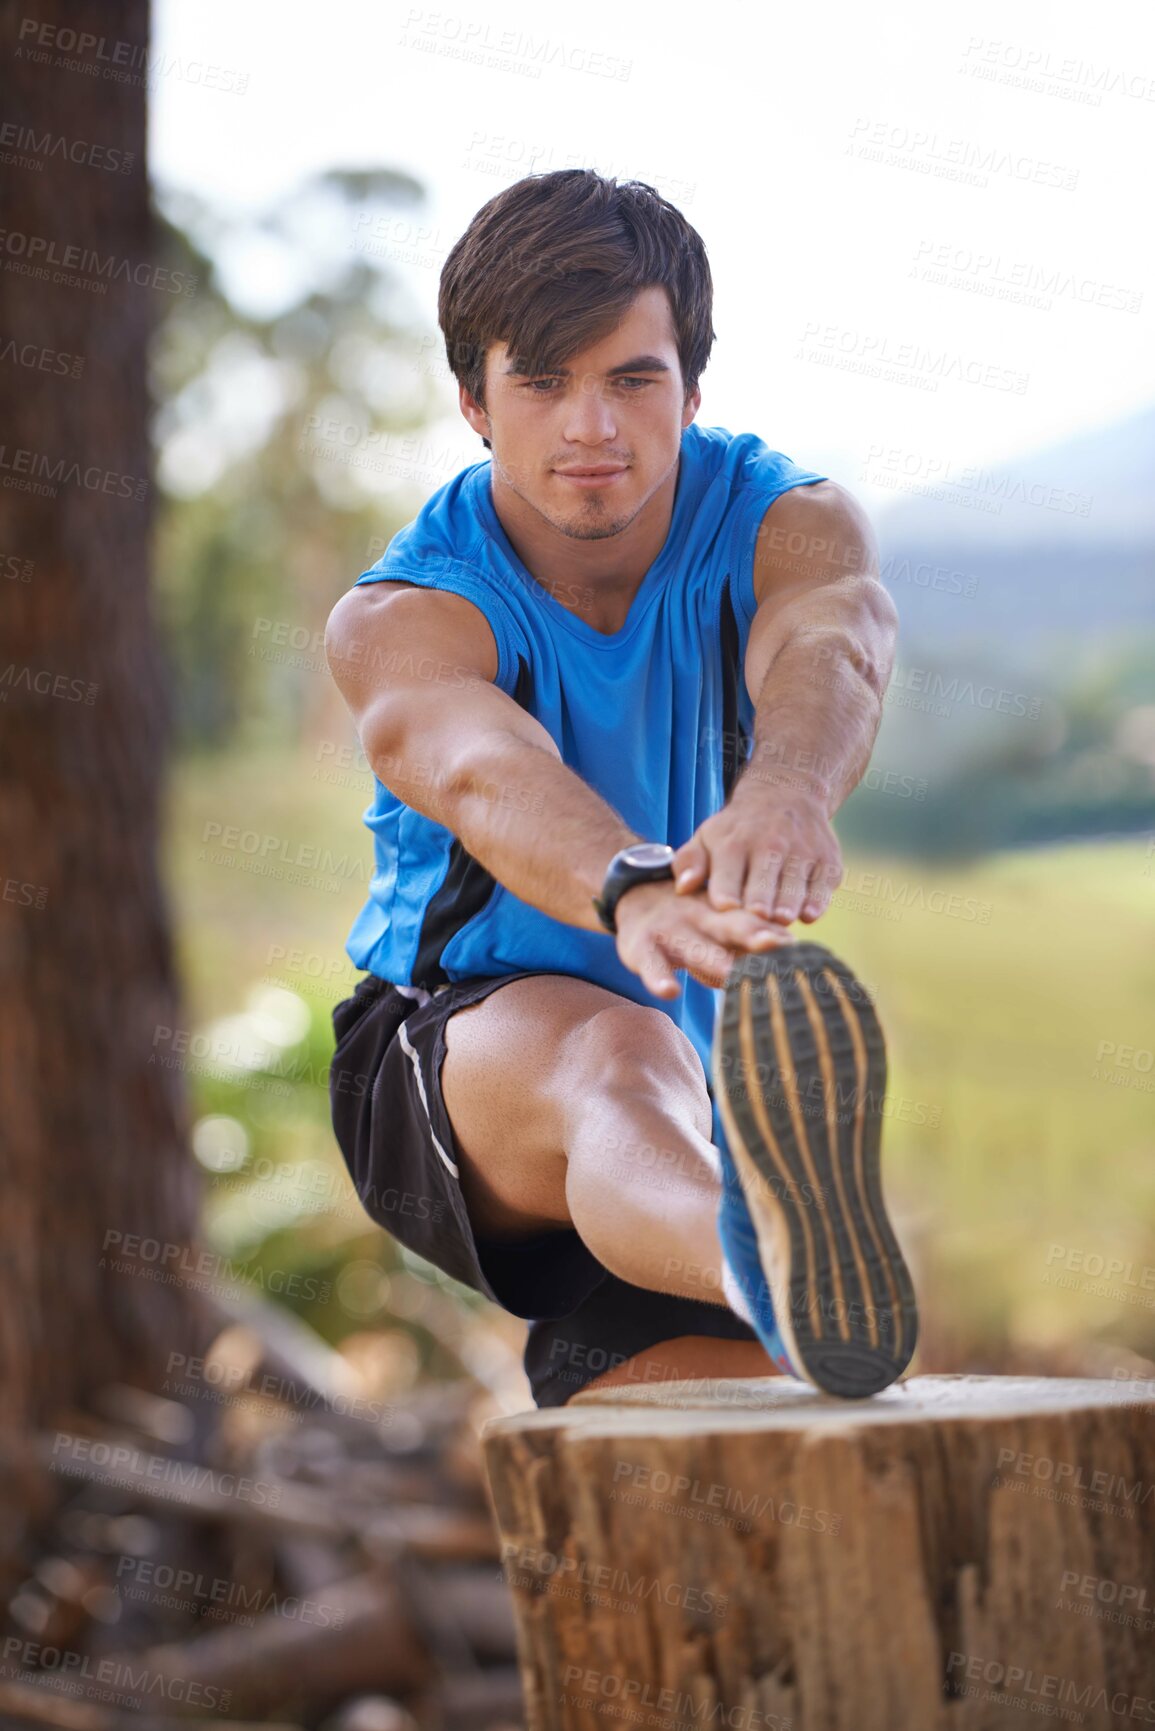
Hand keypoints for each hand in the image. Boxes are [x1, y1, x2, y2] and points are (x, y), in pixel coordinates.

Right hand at [613, 878, 794, 999]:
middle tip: (778, 945)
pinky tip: (670, 992)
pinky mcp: (642, 948)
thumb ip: (750, 940)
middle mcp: (703, 920)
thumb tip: (796, 962)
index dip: (775, 932)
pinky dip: (659, 979)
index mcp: (727, 916)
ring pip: (696, 949)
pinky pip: (652, 966)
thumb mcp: (720, 923)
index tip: (797, 946)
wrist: (636, 897)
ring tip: (732, 975)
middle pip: (732, 927)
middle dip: (755, 936)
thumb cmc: (693, 921)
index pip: (756, 922)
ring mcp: (672, 933)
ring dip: (714, 961)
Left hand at [670, 784, 842, 925]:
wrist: (787, 794)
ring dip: (785, 913)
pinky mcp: (827, 862)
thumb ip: (689, 863)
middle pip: (762, 892)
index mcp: (733, 844)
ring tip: (778, 923)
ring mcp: (802, 853)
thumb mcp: (707, 836)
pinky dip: (814, 905)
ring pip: (793, 894)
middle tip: (754, 925)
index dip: (725, 902)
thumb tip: (684, 888)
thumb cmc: (738, 829)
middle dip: (757, 912)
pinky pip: (822, 891)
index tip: (726, 913)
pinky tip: (805, 914)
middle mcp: (769, 846)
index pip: (726, 883)